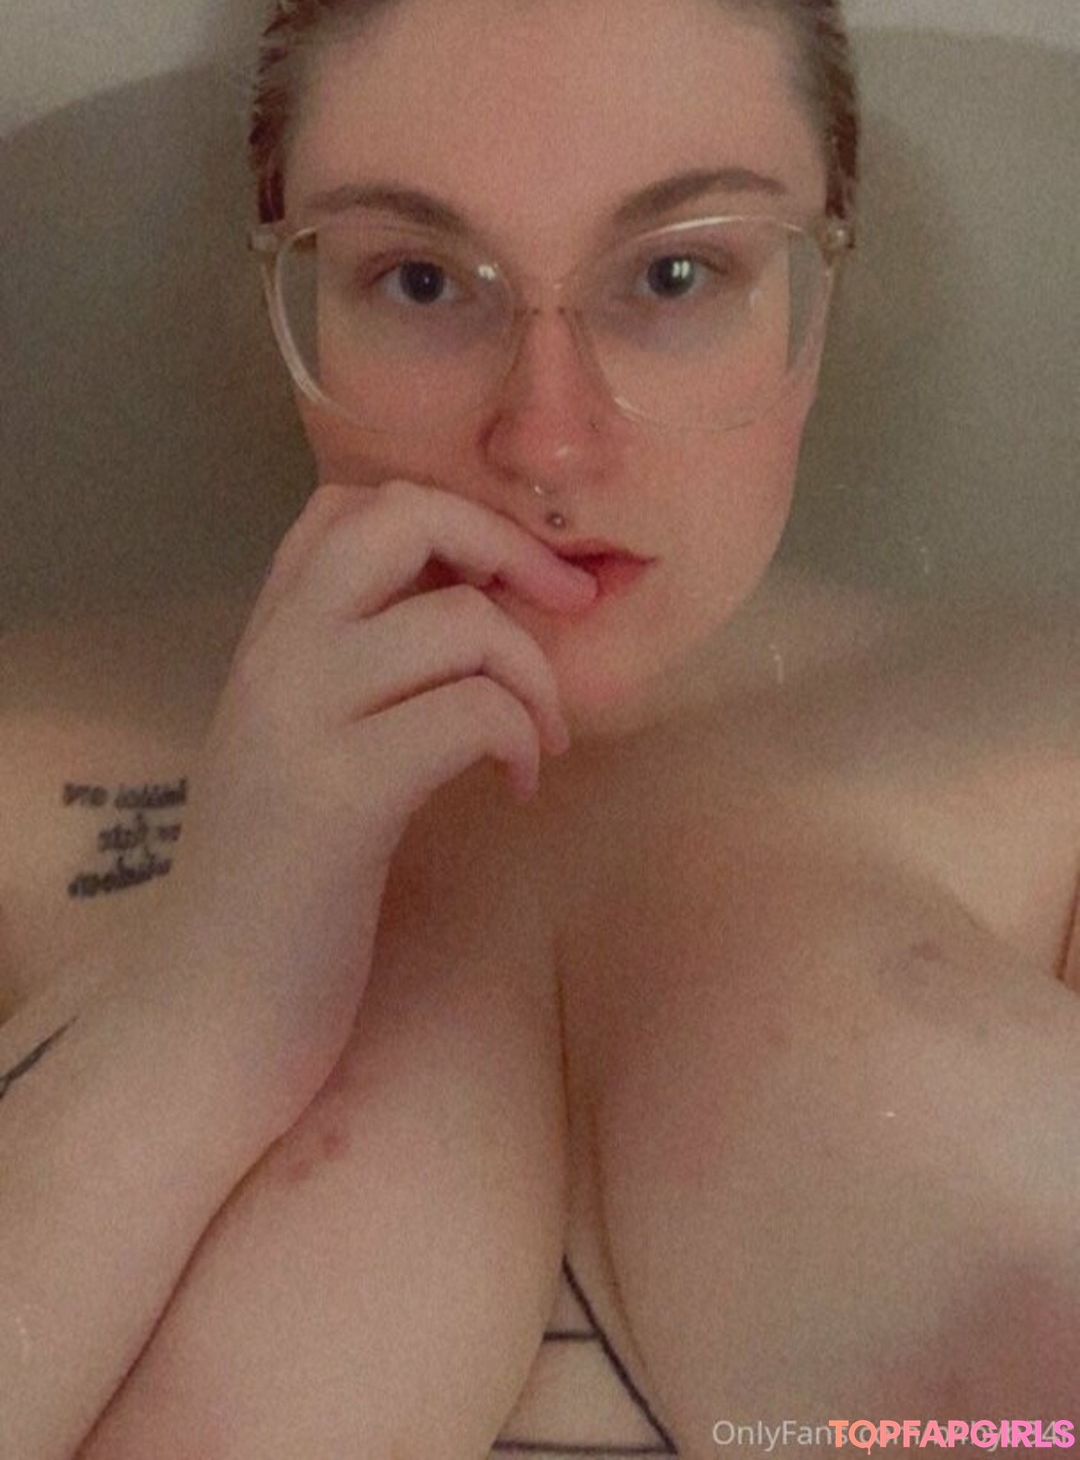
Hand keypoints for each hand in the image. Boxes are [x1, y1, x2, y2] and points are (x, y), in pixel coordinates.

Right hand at [140, 480, 596, 1111]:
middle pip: (405, 519)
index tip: (505, 582)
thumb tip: (478, 604)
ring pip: (460, 621)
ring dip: (535, 675)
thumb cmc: (278, 882)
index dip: (449, 517)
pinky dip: (519, 741)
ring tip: (540, 741)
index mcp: (268, 638)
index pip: (348, 503)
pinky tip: (518, 788)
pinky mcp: (342, 796)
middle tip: (566, 609)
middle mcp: (276, 657)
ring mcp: (302, 720)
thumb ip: (357, 666)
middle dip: (510, 549)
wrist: (208, 1010)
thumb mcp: (302, 743)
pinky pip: (470, 713)